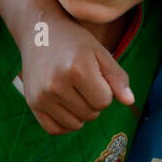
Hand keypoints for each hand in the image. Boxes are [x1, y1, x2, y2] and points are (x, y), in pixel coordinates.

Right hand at [18, 16, 132, 133]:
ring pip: (75, 125)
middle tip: (83, 82)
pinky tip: (66, 107)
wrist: (39, 32)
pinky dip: (65, 124)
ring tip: (74, 91)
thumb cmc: (74, 41)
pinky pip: (54, 129)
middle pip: (91, 114)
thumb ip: (117, 77)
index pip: (104, 101)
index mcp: (77, 69)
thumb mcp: (100, 52)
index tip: (96, 76)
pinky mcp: (32, 102)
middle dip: (93, 101)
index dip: (105, 91)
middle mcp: (56, 84)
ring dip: (80, 113)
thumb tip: (130, 101)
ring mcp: (41, 96)